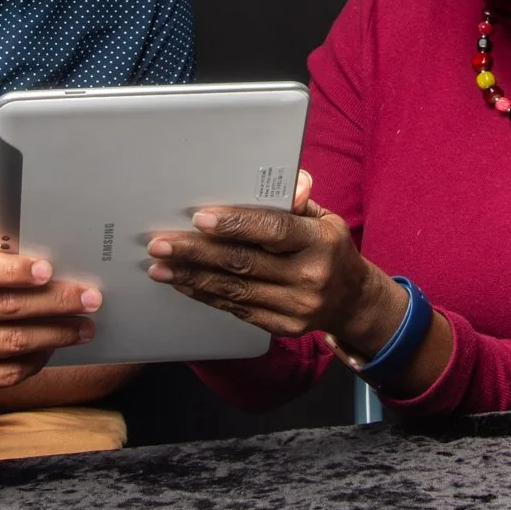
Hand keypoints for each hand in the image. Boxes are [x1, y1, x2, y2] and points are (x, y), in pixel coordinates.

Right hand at [0, 242, 101, 410]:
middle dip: (54, 302)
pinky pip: (3, 374)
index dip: (13, 271)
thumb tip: (37, 262)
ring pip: (9, 342)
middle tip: (89, 297)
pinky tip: (53, 348)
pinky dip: (35, 360)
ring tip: (84, 326)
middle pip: (2, 307)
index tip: (49, 271)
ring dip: (55, 334)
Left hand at [145, 171, 407, 352]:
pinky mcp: (282, 328)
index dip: (235, 224)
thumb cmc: (327, 248)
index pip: (273, 231)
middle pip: (243, 263)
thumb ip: (299, 200)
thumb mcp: (324, 218)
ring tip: (159, 266)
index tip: (199, 218)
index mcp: (320, 242)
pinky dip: (206, 295)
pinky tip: (183, 283)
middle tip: (160, 244)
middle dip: (196, 252)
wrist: (351, 300)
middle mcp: (309, 277)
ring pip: (234, 289)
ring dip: (191, 277)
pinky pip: (236, 309)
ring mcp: (296, 307)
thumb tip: (292, 181)